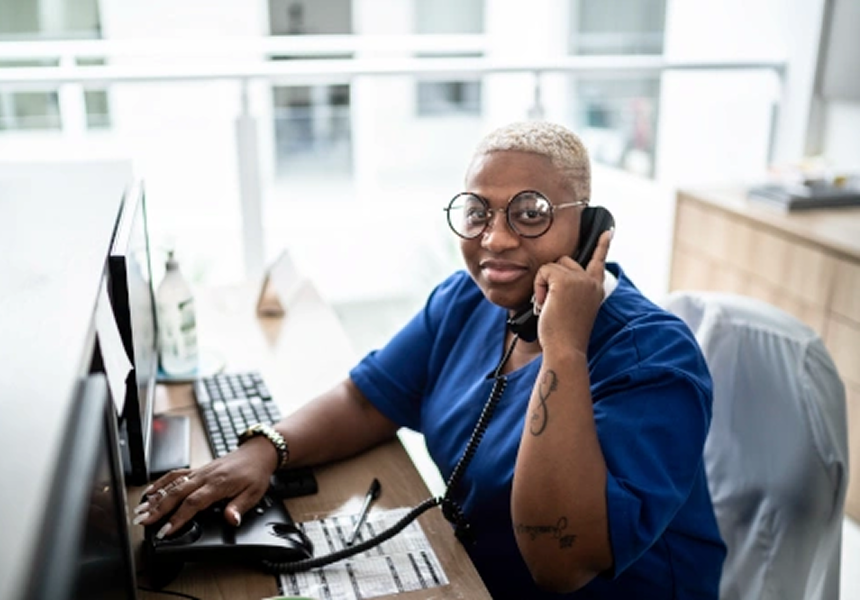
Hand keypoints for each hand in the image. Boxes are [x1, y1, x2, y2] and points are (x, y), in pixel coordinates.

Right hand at [132, 436, 278, 537]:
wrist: (257, 453)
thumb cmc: (255, 473)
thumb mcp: (254, 494)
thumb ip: (239, 507)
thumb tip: (230, 520)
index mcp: (218, 484)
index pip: (194, 503)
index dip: (178, 518)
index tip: (166, 530)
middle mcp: (206, 476)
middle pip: (177, 493)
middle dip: (158, 509)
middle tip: (143, 522)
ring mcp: (200, 471)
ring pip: (173, 484)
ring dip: (156, 497)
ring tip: (140, 510)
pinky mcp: (198, 469)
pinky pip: (176, 474)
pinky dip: (161, 482)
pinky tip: (150, 491)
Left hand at [531, 229, 612, 353]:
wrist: (565, 348)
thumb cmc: (564, 335)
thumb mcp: (573, 308)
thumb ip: (572, 290)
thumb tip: (554, 276)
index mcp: (596, 289)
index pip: (599, 261)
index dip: (602, 245)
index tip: (608, 231)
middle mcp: (591, 281)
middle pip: (565, 260)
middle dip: (552, 277)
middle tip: (551, 303)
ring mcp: (580, 279)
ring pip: (552, 266)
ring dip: (544, 284)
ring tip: (549, 306)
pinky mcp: (565, 280)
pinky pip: (543, 271)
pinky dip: (538, 287)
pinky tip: (545, 304)